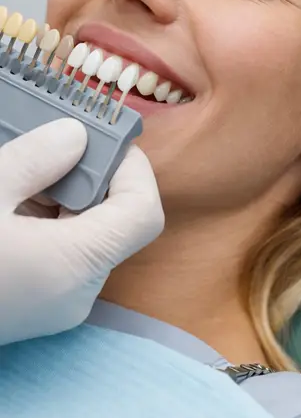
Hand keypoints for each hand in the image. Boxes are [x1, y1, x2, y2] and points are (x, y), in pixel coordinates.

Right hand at [0, 118, 163, 345]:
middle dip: (85, 175)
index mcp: (76, 265)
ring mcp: (55, 304)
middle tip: (48, 142)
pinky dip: (40, 221)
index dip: (132, 168)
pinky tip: (6, 201)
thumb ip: (33, 161)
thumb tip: (74, 136)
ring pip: (83, 235)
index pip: (144, 211)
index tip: (100, 138)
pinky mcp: (32, 307)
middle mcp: (77, 292)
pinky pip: (57, 254)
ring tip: (19, 168)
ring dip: (58, 196)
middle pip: (113, 220)